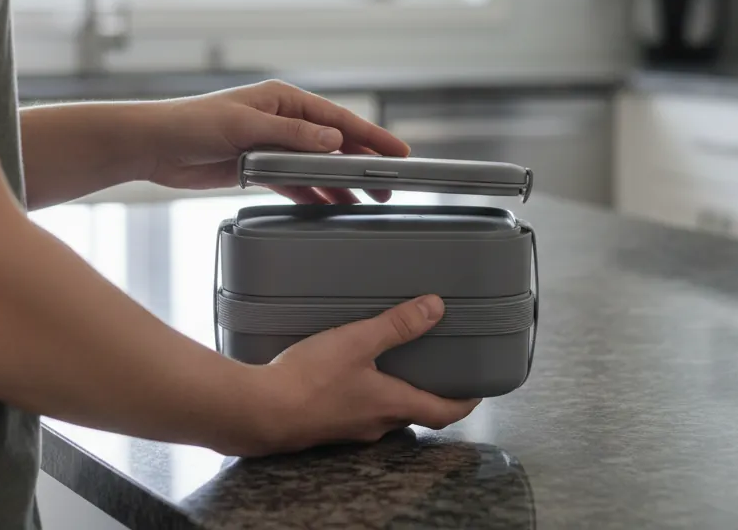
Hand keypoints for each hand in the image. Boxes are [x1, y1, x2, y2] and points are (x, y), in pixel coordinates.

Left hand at [141, 80, 409, 203]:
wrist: (154, 146)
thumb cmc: (192, 124)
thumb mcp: (244, 125)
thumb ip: (290, 135)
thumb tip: (333, 141)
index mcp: (283, 100)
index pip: (337, 119)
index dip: (370, 136)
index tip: (397, 151)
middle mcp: (282, 120)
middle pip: (334, 143)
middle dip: (364, 163)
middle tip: (391, 183)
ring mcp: (273, 145)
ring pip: (318, 165)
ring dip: (342, 182)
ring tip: (369, 201)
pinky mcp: (259, 168)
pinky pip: (296, 181)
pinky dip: (315, 193)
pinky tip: (333, 205)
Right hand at [236, 295, 481, 456]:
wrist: (261, 411)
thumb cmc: (311, 378)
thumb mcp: (357, 342)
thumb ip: (396, 325)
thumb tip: (436, 308)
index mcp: (392, 405)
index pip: (443, 412)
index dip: (463, 402)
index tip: (476, 391)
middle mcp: (376, 424)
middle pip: (413, 413)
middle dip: (425, 393)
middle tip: (433, 368)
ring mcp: (349, 430)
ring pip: (383, 414)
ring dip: (393, 394)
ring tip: (391, 366)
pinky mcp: (325, 427)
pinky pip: (355, 412)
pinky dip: (364, 396)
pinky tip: (348, 376)